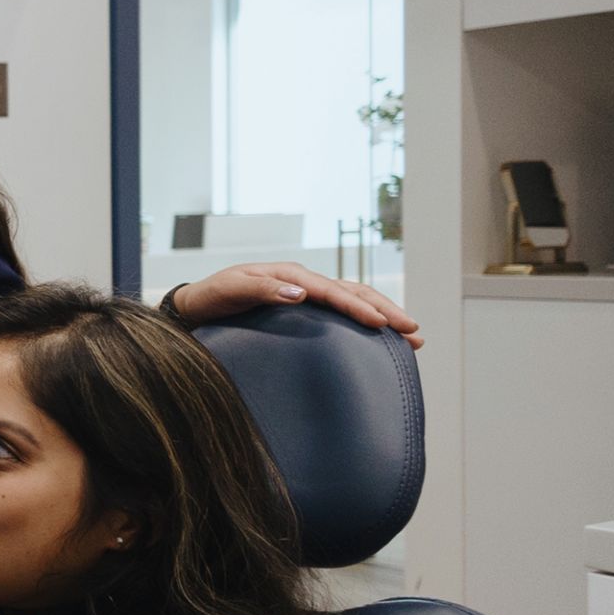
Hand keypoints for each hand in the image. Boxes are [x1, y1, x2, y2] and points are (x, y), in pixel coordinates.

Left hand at [173, 262, 423, 349]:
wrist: (198, 304)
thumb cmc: (214, 296)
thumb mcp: (233, 290)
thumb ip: (264, 290)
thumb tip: (301, 294)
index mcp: (291, 276)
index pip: (333, 291)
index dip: (358, 308)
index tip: (382, 325)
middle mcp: (304, 282)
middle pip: (354, 293)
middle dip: (386, 311)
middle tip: (414, 332)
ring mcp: (306, 294)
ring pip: (354, 301)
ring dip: (383, 316)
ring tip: (411, 337)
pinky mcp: (305, 310)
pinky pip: (341, 313)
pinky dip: (364, 321)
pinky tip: (380, 338)